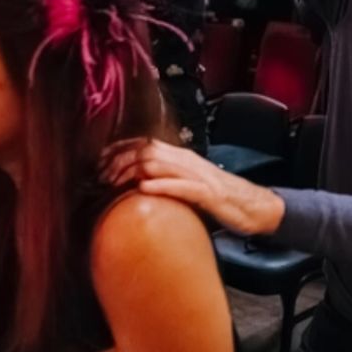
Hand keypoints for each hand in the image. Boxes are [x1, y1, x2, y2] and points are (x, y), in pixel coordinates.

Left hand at [100, 139, 285, 236]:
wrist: (253, 207)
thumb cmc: (220, 199)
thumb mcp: (188, 185)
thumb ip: (167, 180)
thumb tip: (136, 186)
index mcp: (182, 157)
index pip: (145, 144)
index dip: (119, 150)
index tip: (98, 163)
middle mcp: (188, 161)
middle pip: (146, 150)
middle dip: (119, 161)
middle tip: (100, 177)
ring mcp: (198, 175)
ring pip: (159, 163)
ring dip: (132, 171)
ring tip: (113, 182)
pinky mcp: (208, 193)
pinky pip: (181, 186)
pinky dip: (160, 185)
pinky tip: (143, 189)